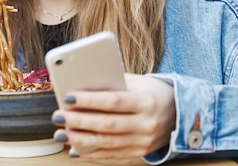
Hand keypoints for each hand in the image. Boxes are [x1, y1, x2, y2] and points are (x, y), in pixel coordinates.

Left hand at [52, 73, 175, 158]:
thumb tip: (81, 85)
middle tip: (58, 116)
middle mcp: (146, 124)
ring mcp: (143, 141)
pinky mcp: (139, 152)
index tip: (68, 97)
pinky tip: (74, 149)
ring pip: (107, 143)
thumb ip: (112, 83)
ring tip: (60, 134)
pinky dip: (91, 154)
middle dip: (79, 121)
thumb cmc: (151, 92)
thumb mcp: (137, 82)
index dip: (90, 100)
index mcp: (146, 102)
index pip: (114, 101)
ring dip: (80, 139)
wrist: (179, 112)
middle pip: (107, 124)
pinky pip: (112, 155)